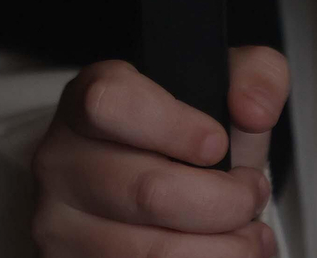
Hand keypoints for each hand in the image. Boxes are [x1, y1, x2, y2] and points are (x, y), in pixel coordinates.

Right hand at [31, 46, 288, 256]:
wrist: (148, 184)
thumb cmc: (182, 135)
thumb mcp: (224, 87)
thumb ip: (255, 76)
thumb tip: (255, 110)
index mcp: (92, 99)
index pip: (109, 103)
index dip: (174, 127)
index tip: (217, 144)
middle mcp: (63, 160)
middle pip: (146, 192)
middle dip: (224, 201)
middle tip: (250, 194)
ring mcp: (61, 221)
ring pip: (150, 251)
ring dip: (222, 249)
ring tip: (248, 235)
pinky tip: (223, 254)